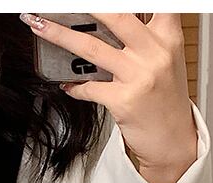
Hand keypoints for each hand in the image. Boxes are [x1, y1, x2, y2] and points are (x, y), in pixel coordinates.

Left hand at [20, 13, 197, 182]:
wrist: (172, 139)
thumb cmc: (165, 100)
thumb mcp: (165, 60)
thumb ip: (145, 37)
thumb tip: (107, 20)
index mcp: (167, 37)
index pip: (155, 3)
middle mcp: (155, 52)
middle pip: (115, 16)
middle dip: (83, 7)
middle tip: (56, 4)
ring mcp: (138, 76)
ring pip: (92, 49)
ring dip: (60, 35)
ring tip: (39, 26)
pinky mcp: (124, 100)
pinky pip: (89, 88)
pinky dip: (74, 86)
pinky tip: (67, 84)